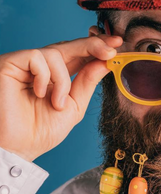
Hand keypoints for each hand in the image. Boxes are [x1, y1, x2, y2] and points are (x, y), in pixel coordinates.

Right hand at [0, 33, 122, 161]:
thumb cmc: (40, 132)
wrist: (17, 149)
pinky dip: (45, 76)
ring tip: (58, 103)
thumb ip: (87, 83)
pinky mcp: (9, 64)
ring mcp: (25, 65)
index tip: (117, 44)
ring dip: (63, 80)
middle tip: (111, 49)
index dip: (97, 47)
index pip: (79, 54)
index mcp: (57, 76)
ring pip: (55, 52)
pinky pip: (36, 57)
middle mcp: (41, 67)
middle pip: (70, 46)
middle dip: (93, 45)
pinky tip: (40, 93)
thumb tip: (105, 62)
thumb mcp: (73, 106)